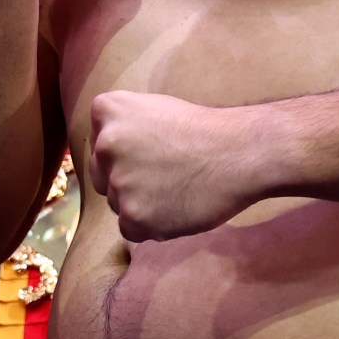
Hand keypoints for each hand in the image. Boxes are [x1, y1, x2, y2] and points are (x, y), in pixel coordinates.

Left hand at [84, 90, 271, 239]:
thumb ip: (121, 128)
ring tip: (175, 188)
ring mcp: (118, 181)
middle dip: (127, 179)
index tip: (152, 151)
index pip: (100, 143)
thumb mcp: (152, 109)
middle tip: (164, 175)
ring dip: (140, 203)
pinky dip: (151, 225)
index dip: (126, 152)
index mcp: (108, 110)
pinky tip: (176, 208)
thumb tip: (103, 155)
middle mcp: (106, 144)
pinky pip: (130, 229)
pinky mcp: (133, 215)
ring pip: (117, 203)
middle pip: (102, 176)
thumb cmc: (201, 131)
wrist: (238, 155)